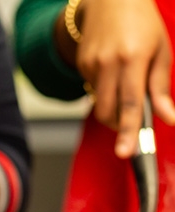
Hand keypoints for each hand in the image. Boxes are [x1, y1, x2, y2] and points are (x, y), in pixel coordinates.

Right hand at [74, 0, 174, 156]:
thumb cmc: (142, 23)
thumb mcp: (161, 52)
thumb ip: (160, 88)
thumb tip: (168, 118)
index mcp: (132, 58)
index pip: (130, 103)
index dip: (130, 131)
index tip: (126, 152)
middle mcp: (108, 63)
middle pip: (107, 111)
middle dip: (119, 125)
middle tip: (132, 124)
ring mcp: (90, 64)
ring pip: (99, 104)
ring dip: (113, 107)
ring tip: (125, 87)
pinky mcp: (81, 65)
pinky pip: (92, 90)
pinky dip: (105, 91)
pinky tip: (114, 73)